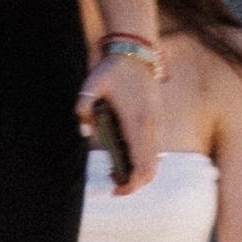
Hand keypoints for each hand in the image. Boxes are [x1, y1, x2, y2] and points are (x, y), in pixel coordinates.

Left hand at [78, 48, 161, 195]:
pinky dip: (143, 160)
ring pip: (155, 162)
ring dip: (139, 172)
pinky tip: (125, 155)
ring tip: (116, 169)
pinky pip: (155, 150)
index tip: (115, 189)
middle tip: (114, 184)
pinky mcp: (157, 121)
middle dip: (134, 183)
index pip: (141, 166)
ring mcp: (157, 124)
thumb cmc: (113, 70)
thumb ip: (84, 107)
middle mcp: (151, 127)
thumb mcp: (92, 85)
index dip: (130, 184)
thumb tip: (85, 131)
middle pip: (151, 170)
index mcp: (137, 123)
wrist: (137, 52)